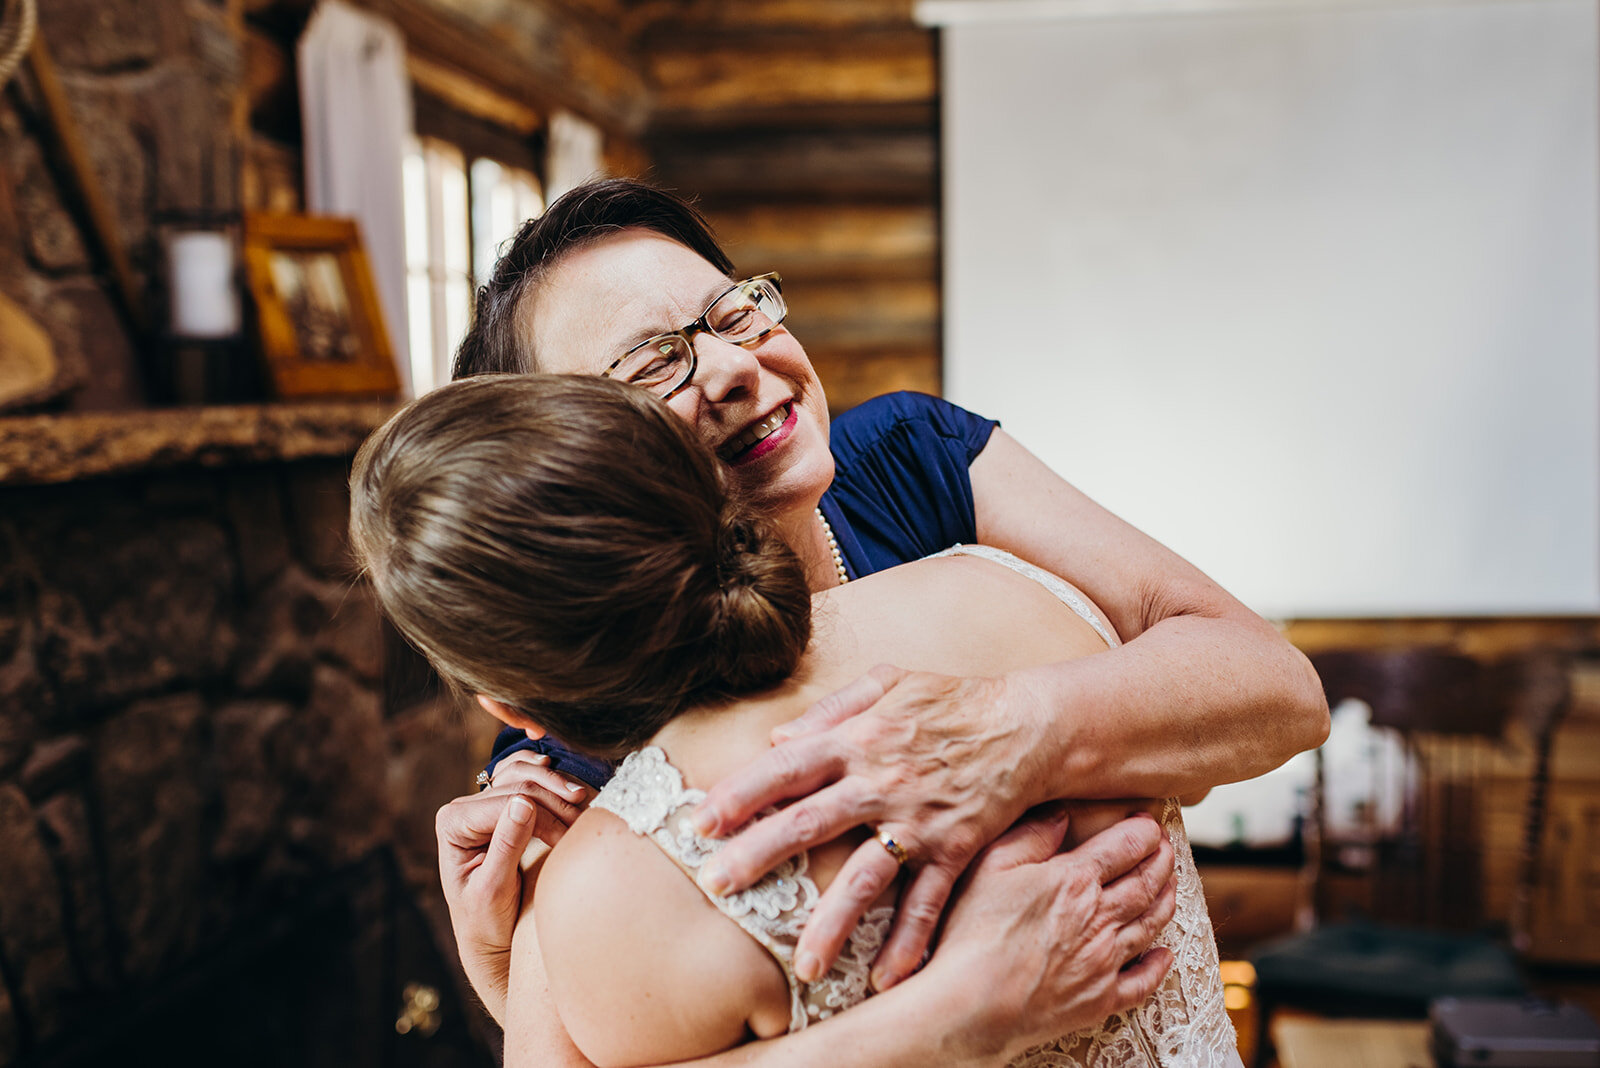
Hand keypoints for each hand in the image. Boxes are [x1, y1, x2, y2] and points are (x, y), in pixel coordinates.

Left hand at [436, 752, 595, 1025]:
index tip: (568, 837)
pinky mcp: (500, 804)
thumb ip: (506, 846)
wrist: (489, 934)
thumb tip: (523, 803)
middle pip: (518, 784)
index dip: (542, 815)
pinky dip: (547, 775)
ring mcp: (482, 802)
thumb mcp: (493, 889)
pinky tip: (565, 781)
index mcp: (454, 823)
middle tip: (586, 816)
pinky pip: (524, 773)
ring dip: (557, 785)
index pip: (506, 803)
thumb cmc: (486, 920)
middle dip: (555, 799)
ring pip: (525, 773)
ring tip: (584, 800)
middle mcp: (464, 807)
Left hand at [692, 664, 1047, 987]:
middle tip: (715, 884)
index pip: (788, 767)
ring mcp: (919, 820)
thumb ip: (830, 710)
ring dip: (833, 922)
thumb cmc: (950, 702)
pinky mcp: (955, 848)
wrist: (1027, 725)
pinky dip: (911, 941)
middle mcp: (883, 781)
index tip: (700, 821)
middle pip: (810, 821)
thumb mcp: (888, 684)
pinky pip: (928, 901)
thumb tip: (776, 740)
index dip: (741, 793)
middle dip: (758, 855)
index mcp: (859, 738)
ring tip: (802, 964)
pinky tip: (886, 978)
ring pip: (867, 877)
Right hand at [924, 808, 1176, 1061]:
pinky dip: (1158, 967)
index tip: (1149, 825)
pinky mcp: (1100, 999)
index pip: (1125, 848)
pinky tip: (1164, 956)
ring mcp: (1104, 961)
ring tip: (1172, 888)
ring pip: (1150, 926)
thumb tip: (1060, 817)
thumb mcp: (990, 867)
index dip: (1144, 832)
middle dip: (1161, 863)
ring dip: (1166, 903)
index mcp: (1074, 880)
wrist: (970, 1004)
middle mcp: (1099, 918)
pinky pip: (1142, 982)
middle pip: (1145, 884)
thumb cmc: (972, 933)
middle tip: (1166, 851)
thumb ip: (1030, 837)